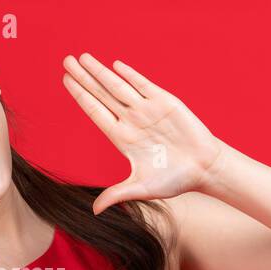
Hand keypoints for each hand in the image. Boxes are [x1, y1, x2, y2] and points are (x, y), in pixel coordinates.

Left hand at [62, 53, 226, 214]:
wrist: (204, 169)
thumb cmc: (174, 180)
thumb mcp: (141, 189)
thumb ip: (117, 195)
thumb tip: (94, 211)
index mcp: (122, 138)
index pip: (95, 112)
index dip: (80, 96)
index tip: (65, 81)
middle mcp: (131, 120)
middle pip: (101, 94)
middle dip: (84, 78)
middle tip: (66, 61)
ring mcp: (147, 110)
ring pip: (118, 86)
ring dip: (101, 72)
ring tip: (83, 58)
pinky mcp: (165, 102)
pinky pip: (144, 85)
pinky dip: (130, 75)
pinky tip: (115, 65)